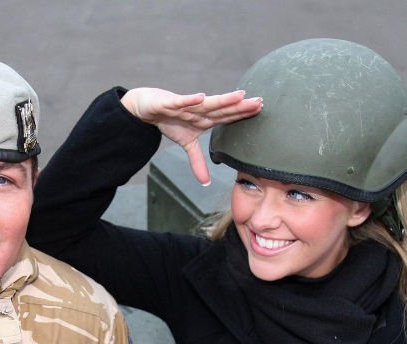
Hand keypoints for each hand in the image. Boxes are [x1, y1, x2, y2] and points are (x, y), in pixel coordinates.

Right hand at [121, 87, 261, 184]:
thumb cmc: (170, 120)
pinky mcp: (169, 103)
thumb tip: (206, 183)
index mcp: (205, 118)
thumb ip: (198, 162)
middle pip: (222, 109)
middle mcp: (199, 110)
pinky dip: (190, 101)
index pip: (227, 116)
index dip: (242, 114)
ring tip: (239, 96)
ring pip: (206, 104)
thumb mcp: (186, 144)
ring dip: (222, 100)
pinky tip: (201, 97)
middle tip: (259, 102)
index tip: (260, 110)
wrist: (146, 107)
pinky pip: (181, 103)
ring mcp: (185, 105)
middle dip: (240, 106)